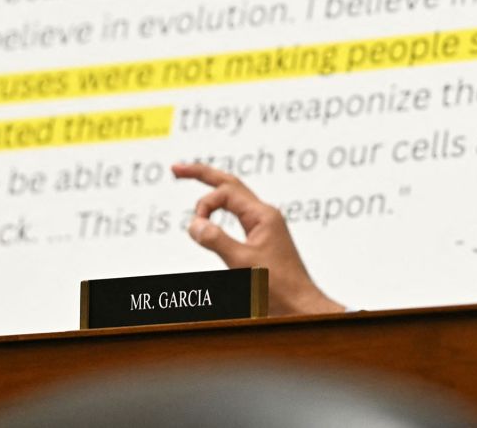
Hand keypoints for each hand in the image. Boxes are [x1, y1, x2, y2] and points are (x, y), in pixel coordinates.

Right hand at [171, 162, 345, 315]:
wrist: (300, 307)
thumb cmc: (278, 287)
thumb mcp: (242, 263)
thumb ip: (216, 240)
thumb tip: (193, 224)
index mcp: (263, 215)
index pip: (226, 192)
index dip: (204, 205)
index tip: (195, 229)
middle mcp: (265, 215)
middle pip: (230, 184)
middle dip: (203, 175)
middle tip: (176, 168)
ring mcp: (265, 226)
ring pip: (235, 198)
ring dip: (213, 189)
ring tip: (192, 175)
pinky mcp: (263, 239)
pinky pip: (239, 215)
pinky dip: (222, 209)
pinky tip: (215, 209)